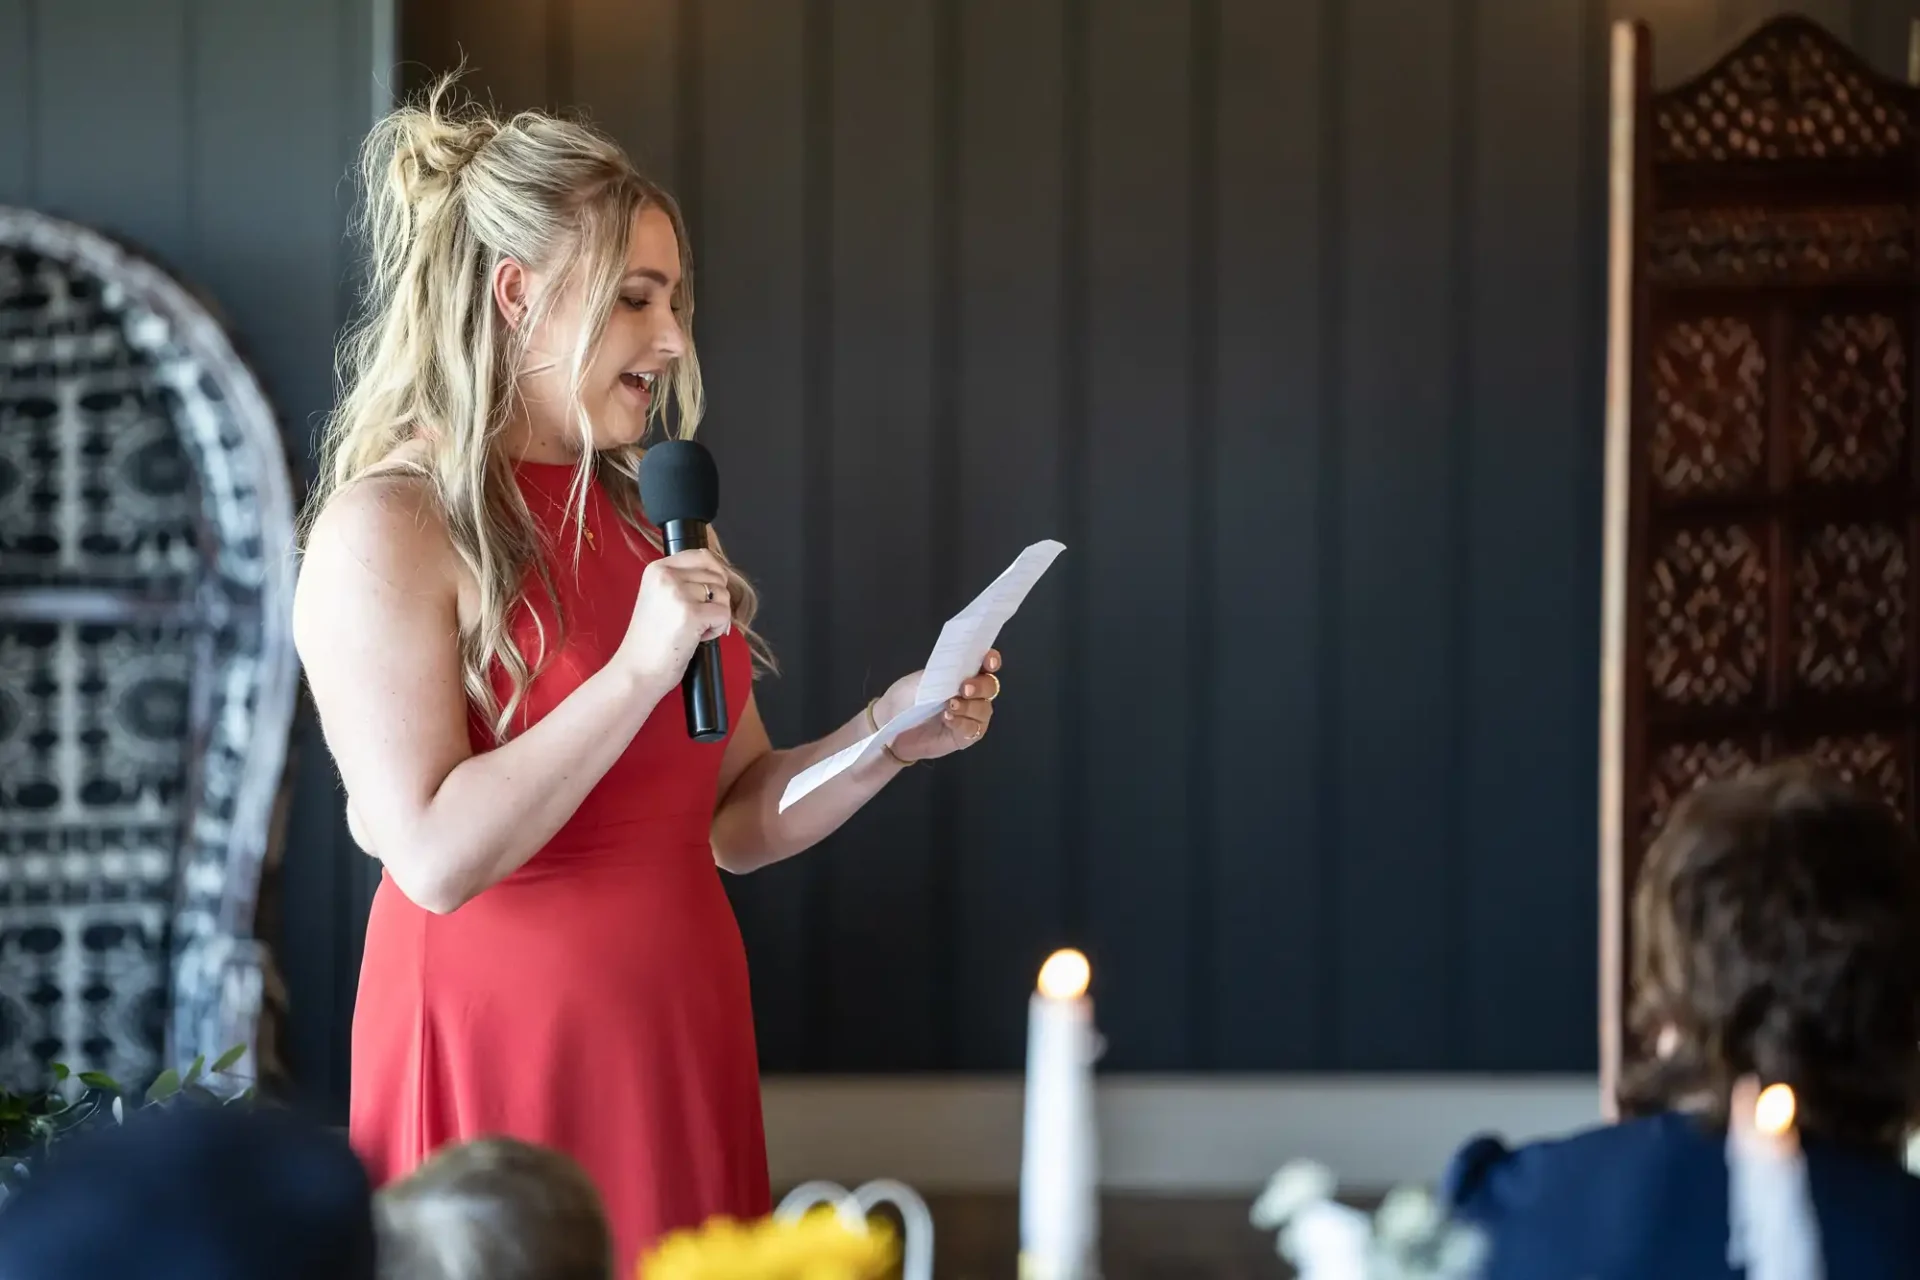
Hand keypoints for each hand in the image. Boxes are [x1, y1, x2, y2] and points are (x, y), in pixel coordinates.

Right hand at [616, 549, 731, 694]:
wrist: (637, 670)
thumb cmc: (651, 640)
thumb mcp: (659, 596)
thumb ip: (683, 580)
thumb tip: (720, 572)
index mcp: (657, 568)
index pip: (703, 555)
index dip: (715, 575)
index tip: (709, 595)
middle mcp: (666, 575)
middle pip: (717, 576)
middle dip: (715, 600)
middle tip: (695, 619)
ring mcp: (678, 594)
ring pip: (723, 595)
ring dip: (716, 615)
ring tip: (693, 629)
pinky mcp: (691, 614)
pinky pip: (724, 614)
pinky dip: (717, 629)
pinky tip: (697, 638)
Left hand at [875, 649, 1002, 763]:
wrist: (889, 724)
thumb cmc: (906, 697)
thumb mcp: (922, 679)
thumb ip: (945, 674)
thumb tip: (962, 669)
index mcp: (963, 674)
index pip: (986, 664)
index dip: (992, 661)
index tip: (988, 662)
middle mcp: (972, 694)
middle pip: (991, 687)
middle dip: (980, 686)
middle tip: (963, 689)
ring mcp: (970, 716)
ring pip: (984, 709)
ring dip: (969, 707)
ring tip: (949, 706)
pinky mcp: (965, 736)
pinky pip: (973, 729)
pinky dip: (962, 723)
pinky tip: (947, 720)